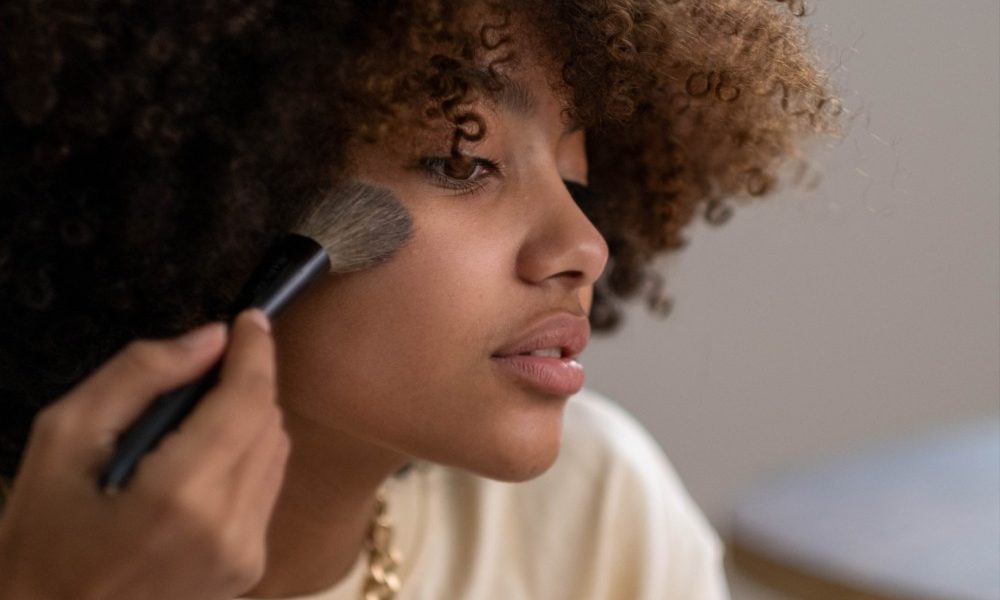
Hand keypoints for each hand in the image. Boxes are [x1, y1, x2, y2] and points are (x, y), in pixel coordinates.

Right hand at [0, 310, 289, 599]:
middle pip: (269, 423)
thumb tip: (210, 338)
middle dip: (247, 383)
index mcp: (182, 495)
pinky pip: (266, 490)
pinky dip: (247, 458)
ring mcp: (246, 555)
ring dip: (251, 419)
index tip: (251, 319)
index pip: (248, 401)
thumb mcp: (63, 439)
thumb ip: (139, 375)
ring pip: (277, 454)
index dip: (257, 351)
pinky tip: (205, 458)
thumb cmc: (39, 535)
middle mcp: (230, 528)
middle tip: (210, 366)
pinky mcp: (250, 571)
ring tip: (200, 414)